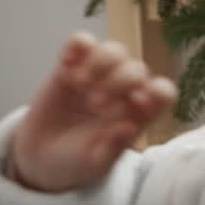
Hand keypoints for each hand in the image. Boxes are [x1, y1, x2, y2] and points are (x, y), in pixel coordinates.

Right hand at [10, 33, 175, 192]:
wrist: (41, 158)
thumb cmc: (77, 161)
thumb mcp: (95, 164)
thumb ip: (112, 148)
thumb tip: (129, 127)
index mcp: (138, 115)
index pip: (163, 92)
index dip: (156, 92)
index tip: (136, 103)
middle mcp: (122, 92)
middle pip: (137, 69)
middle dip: (120, 82)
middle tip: (97, 104)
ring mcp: (97, 76)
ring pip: (114, 50)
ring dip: (101, 63)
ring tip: (82, 84)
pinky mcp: (70, 66)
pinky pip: (81, 41)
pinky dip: (76, 45)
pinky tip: (67, 65)